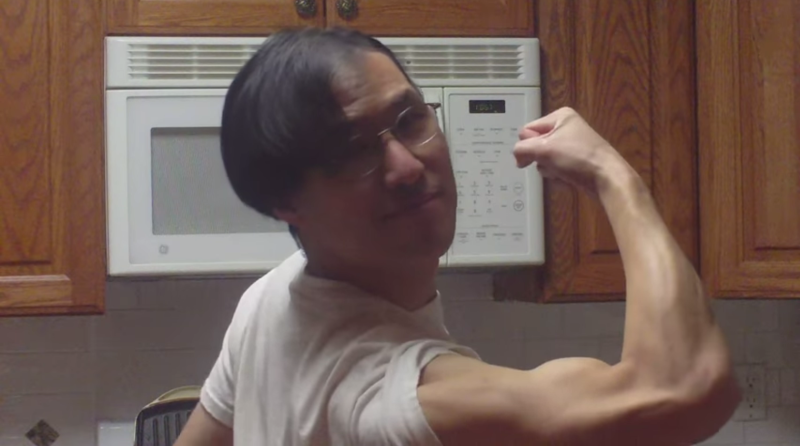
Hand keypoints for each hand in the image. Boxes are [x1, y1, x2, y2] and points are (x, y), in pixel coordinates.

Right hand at [513, 107, 632, 196]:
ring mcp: (571, 146)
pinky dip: (558, 175)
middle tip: (552, 163)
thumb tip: (517, 157)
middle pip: (536, 146)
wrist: (607, 178)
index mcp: (560, 116)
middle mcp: (566, 128)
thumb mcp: (544, 149)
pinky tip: (567, 178)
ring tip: (562, 171)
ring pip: (545, 160)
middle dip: (540, 159)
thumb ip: (522, 149)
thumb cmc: (577, 158)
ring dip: (549, 169)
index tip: (533, 157)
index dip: (527, 145)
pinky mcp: (576, 162)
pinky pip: (556, 168)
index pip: (527, 130)